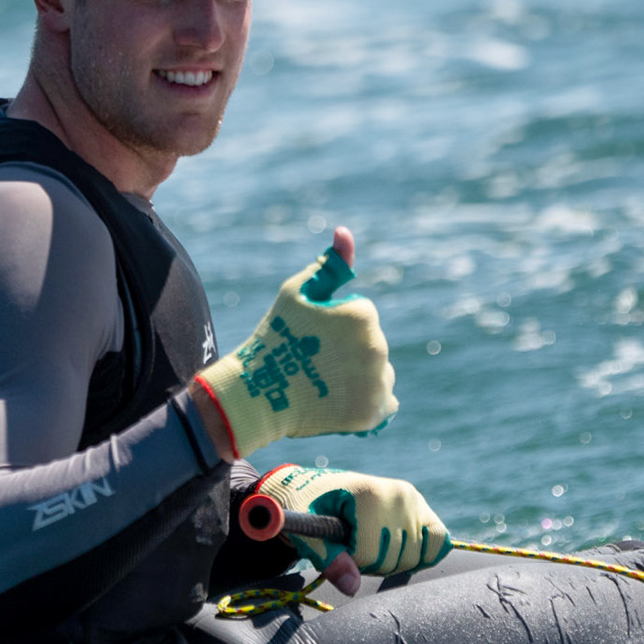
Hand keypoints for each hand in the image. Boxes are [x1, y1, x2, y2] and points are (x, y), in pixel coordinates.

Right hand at [192, 227, 397, 458]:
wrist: (258, 393)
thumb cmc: (275, 338)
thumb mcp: (297, 292)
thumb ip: (329, 265)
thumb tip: (346, 231)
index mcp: (363, 315)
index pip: (362, 316)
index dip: (334, 325)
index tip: (312, 337)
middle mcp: (377, 347)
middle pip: (372, 345)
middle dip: (349, 350)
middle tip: (315, 362)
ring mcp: (377, 382)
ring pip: (380, 373)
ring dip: (361, 376)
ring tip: (325, 382)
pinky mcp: (373, 413)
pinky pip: (385, 403)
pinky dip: (368, 403)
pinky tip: (342, 401)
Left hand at [254, 464, 450, 588]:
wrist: (318, 489)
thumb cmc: (310, 510)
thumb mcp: (310, 534)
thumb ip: (330, 560)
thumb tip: (352, 588)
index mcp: (368, 496)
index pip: (369, 555)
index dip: (350, 560)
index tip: (337, 543)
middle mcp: (398, 494)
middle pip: (394, 559)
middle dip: (371, 563)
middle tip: (354, 544)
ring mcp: (413, 500)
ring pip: (415, 557)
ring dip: (393, 562)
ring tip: (372, 543)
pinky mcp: (422, 507)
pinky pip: (439, 541)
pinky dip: (423, 553)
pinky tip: (400, 548)